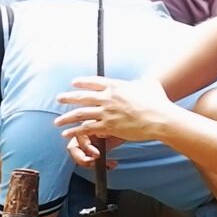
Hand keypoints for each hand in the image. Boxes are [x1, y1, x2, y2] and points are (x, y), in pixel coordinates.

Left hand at [55, 77, 177, 142]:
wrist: (159, 118)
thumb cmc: (157, 102)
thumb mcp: (150, 85)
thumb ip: (142, 83)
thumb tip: (144, 81)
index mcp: (116, 86)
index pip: (94, 81)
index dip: (82, 82)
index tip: (73, 83)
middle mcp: (108, 97)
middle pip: (82, 96)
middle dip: (68, 98)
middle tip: (59, 98)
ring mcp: (106, 112)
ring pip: (80, 114)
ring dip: (66, 118)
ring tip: (57, 121)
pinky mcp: (108, 126)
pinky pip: (86, 128)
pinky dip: (75, 131)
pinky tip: (67, 134)